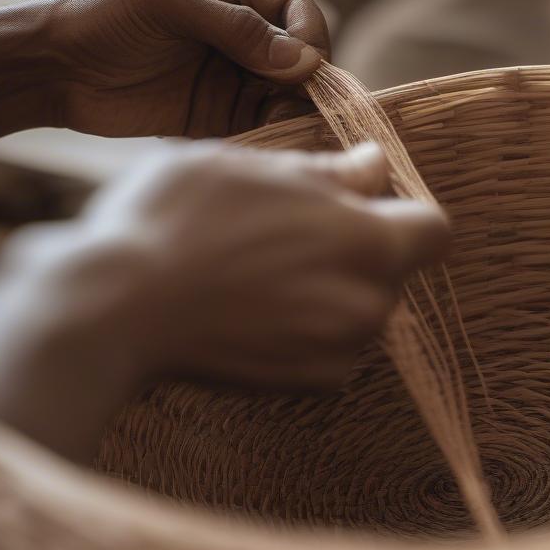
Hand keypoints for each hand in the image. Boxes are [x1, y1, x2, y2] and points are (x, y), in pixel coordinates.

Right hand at [0, 142, 448, 462]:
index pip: (434, 228)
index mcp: (370, 244)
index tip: (363, 204)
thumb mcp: (255, 167)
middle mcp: (371, 305)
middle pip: (393, 269)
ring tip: (258, 269)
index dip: (405, 211)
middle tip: (287, 230)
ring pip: (360, 307)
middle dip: (357, 248)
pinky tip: (250, 310)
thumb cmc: (181, 219)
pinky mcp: (310, 385)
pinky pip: (332, 346)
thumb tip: (379, 164)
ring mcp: (342, 352)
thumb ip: (332, 172)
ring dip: (329, 287)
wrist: (114, 307)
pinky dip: (306, 329)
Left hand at [49, 0, 329, 137]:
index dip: (308, 36)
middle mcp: (244, 30)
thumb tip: (301, 59)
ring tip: (292, 131)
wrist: (52, 70)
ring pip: (290, 93)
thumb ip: (234, 28)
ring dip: (298, 112)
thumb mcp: (166, 6)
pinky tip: (274, 143)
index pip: (296, 8)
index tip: (304, 65)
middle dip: (309, 80)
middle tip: (304, 106)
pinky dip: (276, 134)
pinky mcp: (223, 114)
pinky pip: (264, 124)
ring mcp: (236, 74)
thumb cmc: (102, 18)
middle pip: (302, 55)